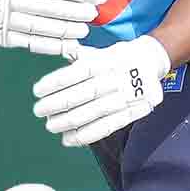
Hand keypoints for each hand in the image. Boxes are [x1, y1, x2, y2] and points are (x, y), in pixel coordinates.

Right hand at [0, 0, 104, 55]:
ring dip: (67, 30)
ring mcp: (3, 20)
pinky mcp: (4, 39)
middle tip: (92, 14)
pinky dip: (55, 45)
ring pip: (41, 26)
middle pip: (47, 7)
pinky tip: (71, 45)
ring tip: (83, 30)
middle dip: (74, 11)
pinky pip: (34, 43)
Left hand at [32, 35, 171, 147]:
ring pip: (94, 111)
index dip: (55, 82)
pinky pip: (109, 125)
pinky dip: (88, 134)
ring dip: (69, 121)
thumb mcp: (100, 51)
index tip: (37, 91)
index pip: (77, 72)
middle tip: (39, 110)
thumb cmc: (118, 58)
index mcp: (106, 60)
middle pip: (83, 93)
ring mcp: (127, 95)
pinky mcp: (135, 110)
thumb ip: (79, 56)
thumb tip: (59, 53)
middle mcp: (117, 77)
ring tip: (50, 126)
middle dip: (57, 104)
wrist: (152, 61)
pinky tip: (70, 139)